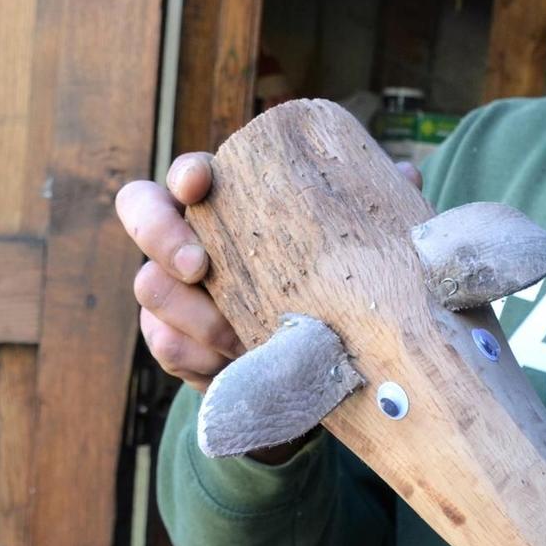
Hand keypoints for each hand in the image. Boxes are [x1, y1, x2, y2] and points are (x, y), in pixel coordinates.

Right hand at [114, 152, 425, 391]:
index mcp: (226, 203)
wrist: (309, 371)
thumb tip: (406, 175)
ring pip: (150, 287)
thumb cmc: (324, 287)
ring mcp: (171, 290)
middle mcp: (187, 238)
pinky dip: (198, 358)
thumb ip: (364, 211)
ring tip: (238, 335)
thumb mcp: (347, 248)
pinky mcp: (172, 341)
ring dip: (193, 313)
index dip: (187, 174)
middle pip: (140, 211)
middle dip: (163, 236)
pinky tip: (233, 364)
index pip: (188, 174)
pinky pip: (166, 346)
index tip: (200, 183)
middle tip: (201, 266)